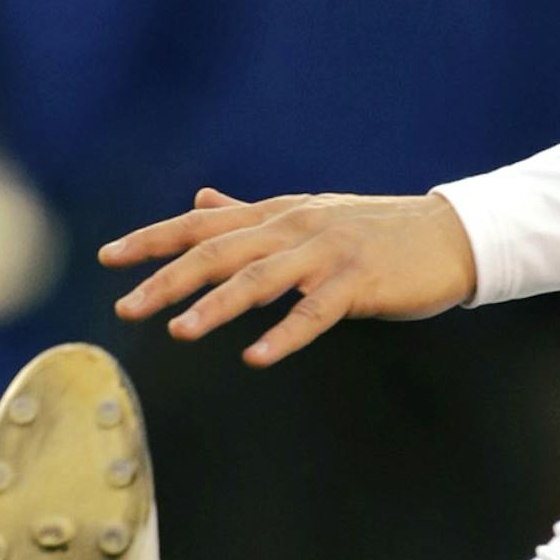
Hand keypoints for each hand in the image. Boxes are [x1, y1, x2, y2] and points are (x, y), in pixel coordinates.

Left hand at [100, 187, 478, 365]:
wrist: (451, 236)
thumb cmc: (377, 231)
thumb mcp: (309, 216)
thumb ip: (250, 215)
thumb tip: (199, 203)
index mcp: (278, 213)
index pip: (202, 226)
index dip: (154, 239)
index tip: (108, 258)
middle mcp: (295, 227)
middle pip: (219, 252)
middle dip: (169, 279)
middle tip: (127, 308)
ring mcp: (327, 253)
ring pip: (260, 279)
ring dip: (217, 305)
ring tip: (178, 331)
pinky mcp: (359, 282)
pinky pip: (315, 312)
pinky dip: (285, 334)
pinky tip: (257, 356)